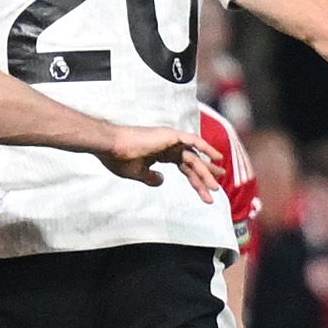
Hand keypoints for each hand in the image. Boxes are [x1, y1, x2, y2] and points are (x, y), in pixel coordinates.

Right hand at [90, 124, 222, 196]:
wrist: (110, 146)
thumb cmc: (118, 159)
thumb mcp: (137, 173)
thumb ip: (150, 178)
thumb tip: (162, 181)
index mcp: (161, 153)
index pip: (183, 167)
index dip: (194, 180)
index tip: (205, 192)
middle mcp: (169, 145)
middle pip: (192, 163)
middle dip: (205, 175)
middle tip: (217, 187)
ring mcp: (171, 140)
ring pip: (193, 158)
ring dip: (205, 172)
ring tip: (215, 187)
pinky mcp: (171, 136)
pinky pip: (194, 141)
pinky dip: (206, 148)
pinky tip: (217, 158)